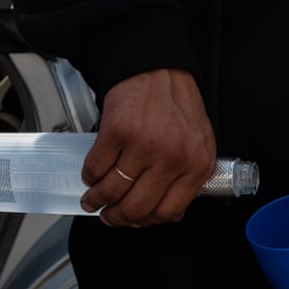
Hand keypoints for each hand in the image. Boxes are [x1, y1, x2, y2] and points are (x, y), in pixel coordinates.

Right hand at [79, 68, 215, 226]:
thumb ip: (189, 177)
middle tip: (109, 217)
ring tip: (92, 201)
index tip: (135, 221)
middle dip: (118, 218)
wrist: (157, 67)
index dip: (146, 222)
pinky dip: (89, 177)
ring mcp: (144, 146)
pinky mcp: (117, 132)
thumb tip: (167, 211)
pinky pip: (96, 168)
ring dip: (97, 201)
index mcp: (196, 164)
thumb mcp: (199, 143)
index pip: (169, 211)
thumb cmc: (177, 104)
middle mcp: (172, 158)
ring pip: (113, 191)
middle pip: (137, 207)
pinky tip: (91, 176)